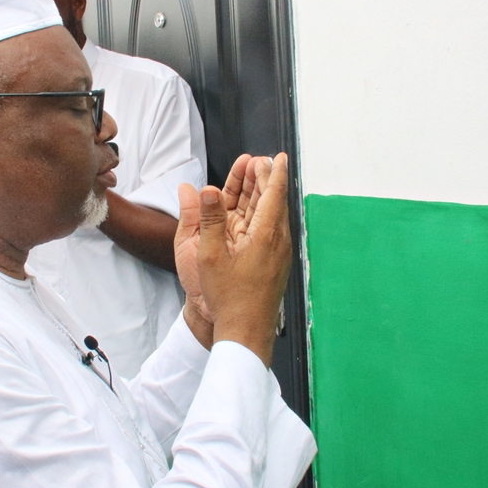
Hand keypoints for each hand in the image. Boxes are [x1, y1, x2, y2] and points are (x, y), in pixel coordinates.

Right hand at [187, 153, 289, 365]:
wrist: (246, 331)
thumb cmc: (228, 297)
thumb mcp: (210, 255)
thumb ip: (209, 220)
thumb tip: (208, 190)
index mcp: (265, 234)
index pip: (273, 193)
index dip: (273, 172)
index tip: (276, 156)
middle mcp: (277, 241)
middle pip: (273, 201)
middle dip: (265, 179)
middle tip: (258, 161)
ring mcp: (279, 253)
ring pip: (273, 215)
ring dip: (263, 195)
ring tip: (256, 180)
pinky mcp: (276, 263)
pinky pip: (272, 229)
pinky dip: (263, 214)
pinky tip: (256, 214)